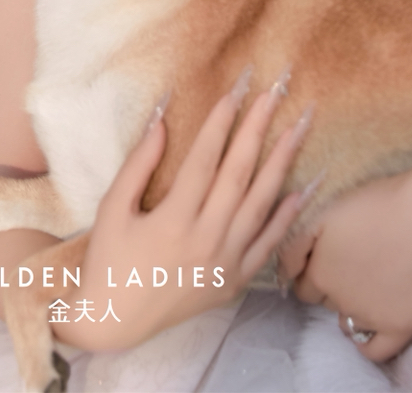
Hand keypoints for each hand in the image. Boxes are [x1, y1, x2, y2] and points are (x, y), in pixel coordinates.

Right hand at [68, 79, 310, 350]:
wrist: (115, 321)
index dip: (221, 122)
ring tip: (299, 128)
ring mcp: (225, 263)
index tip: (235, 90)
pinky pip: (267, 245)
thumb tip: (162, 119)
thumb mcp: (113, 207)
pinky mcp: (234, 281)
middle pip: (239, 174)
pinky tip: (302, 187)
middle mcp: (205, 240)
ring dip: (281, 162)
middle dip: (257, 129)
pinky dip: (286, 216)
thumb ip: (139, 163)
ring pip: (260, 204)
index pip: (204, 160)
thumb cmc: (109, 259)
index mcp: (173, 220)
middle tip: (274, 93)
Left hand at [279, 171, 411, 361]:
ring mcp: (369, 317)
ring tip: (368, 283)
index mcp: (319, 273)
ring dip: (351, 307)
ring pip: (347, 321)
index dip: (313, 273)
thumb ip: (295, 245)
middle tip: (352, 264)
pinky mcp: (399, 327)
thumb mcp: (322, 213)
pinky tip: (370, 327)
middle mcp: (339, 301)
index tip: (326, 260)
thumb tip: (282, 273)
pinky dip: (368, 344)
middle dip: (332, 287)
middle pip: (326, 301)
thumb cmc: (373, 205)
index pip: (303, 287)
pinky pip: (375, 351)